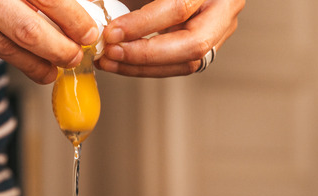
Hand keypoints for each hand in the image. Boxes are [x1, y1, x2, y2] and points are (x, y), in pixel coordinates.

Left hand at [96, 0, 243, 76]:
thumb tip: (93, 6)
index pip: (180, 8)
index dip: (143, 24)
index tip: (112, 32)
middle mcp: (223, 8)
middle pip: (193, 45)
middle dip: (146, 55)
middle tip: (111, 52)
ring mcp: (220, 29)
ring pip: (187, 63)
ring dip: (142, 67)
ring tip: (108, 61)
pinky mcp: (207, 43)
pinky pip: (178, 64)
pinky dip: (146, 66)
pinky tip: (120, 62)